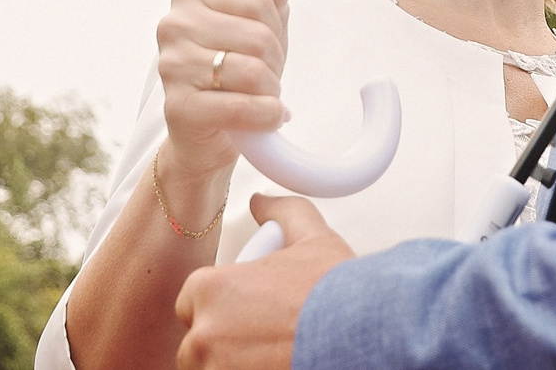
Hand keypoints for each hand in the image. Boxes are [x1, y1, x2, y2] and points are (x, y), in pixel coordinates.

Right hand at [158, 0, 292, 178]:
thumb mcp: (258, 22)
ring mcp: (172, 66)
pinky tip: (264, 117)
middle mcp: (173, 25)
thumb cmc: (233, 71)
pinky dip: (266, 116)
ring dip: (271, 92)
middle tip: (264, 77)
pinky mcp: (178, 108)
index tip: (265, 44)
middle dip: (274, 62)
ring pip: (253, 72)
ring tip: (261, 97)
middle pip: (258, 36)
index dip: (275, 27)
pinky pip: (242, 107)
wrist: (209, 133)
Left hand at [175, 195, 353, 369]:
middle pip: (197, 344)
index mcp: (210, 289)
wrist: (365, 330)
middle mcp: (204, 334)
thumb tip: (264, 203)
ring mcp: (217, 369)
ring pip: (211, 369)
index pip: (190, 304)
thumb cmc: (337, 294)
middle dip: (223, 343)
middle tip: (261, 337)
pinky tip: (272, 363)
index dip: (219, 308)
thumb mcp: (310, 237)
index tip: (244, 314)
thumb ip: (281, 212)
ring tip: (269, 354)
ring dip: (232, 363)